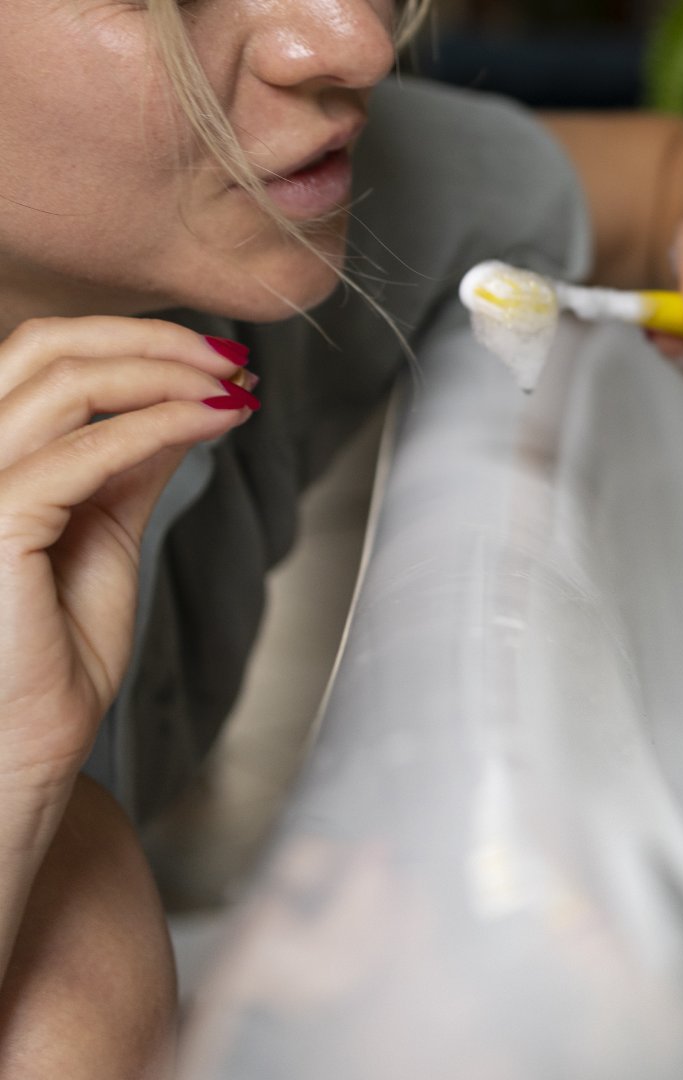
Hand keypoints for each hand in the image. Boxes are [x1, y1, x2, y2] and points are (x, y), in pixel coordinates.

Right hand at [0, 318, 256, 797]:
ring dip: (164, 371)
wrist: (22, 744)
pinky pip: (83, 453)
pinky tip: (215, 423)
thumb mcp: (103, 532)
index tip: (220, 358)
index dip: (134, 340)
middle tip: (233, 359)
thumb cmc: (51, 653)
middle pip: (44, 346)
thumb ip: (129, 465)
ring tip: (233, 388)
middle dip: (152, 338)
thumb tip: (185, 403)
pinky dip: (160, 423)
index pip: (42, 355)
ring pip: (62, 380)